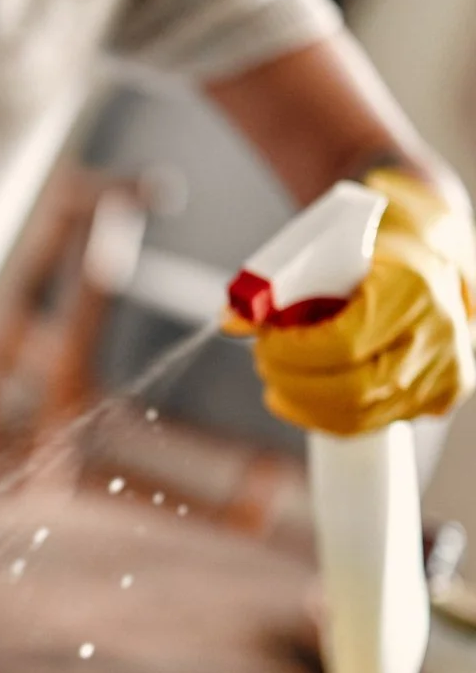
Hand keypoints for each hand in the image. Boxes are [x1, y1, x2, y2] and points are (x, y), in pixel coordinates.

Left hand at [243, 169, 475, 434]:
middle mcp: (438, 337)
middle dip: (292, 381)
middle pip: (351, 390)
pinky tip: (300, 397)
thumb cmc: (377, 248)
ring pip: (359, 416)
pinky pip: (371, 424)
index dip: (292, 352)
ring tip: (277, 377)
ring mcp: (444, 373)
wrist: (435, 257)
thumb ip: (278, 284)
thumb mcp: (327, 248)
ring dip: (303, 402)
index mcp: (413, 289)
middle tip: (264, 361)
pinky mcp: (438, 397)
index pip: (343, 344)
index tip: (264, 340)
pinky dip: (325, 415)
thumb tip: (229, 320)